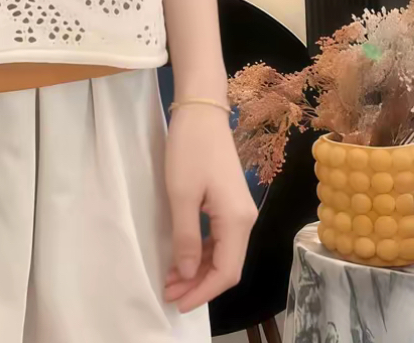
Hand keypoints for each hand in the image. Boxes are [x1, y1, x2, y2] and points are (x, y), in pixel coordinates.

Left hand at [163, 104, 257, 312]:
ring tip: (170, 280)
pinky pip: (219, 237)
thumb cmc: (189, 149)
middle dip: (199, 284)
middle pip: (227, 266)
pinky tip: (182, 257)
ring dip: (198, 270)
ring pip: (223, 253)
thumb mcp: (180, 194)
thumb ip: (186, 237)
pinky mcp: (229, 202)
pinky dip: (201, 251)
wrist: (201, 110)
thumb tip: (188, 274)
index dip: (203, 292)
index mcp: (237, 221)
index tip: (178, 303)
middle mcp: (245, 219)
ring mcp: (239, 210)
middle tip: (168, 293)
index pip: (226, 272)